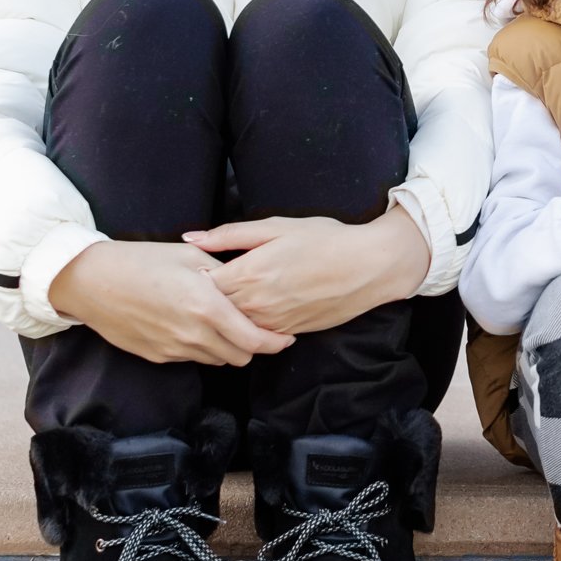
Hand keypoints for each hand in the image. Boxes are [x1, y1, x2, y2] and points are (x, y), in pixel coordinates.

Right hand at [48, 240, 294, 366]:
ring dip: (227, 348)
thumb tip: (248, 282)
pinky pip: (191, 358)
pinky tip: (195, 327)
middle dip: (253, 346)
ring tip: (225, 325)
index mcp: (207, 308)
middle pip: (240, 356)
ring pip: (217, 360)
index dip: (275, 342)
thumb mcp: (189, 256)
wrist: (92, 281)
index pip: (255, 340)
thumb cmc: (142, 261)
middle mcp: (193, 335)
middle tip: (257, 328)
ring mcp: (174, 349)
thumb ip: (224, 273)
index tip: (286, 336)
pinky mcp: (157, 356)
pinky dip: (202, 348)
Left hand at [181, 208, 431, 335]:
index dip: (195, 276)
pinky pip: (256, 333)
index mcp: (248, 274)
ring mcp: (272, 323)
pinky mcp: (287, 333)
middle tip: (207, 283)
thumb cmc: (325, 240)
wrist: (370, 267)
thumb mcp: (276, 227)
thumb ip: (229, 234)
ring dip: (226, 314)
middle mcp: (255, 304)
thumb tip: (190, 238)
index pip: (201, 284)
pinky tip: (257, 307)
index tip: (196, 267)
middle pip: (213, 308)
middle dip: (206, 297)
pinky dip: (249, 323)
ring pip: (233, 325)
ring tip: (231, 296)